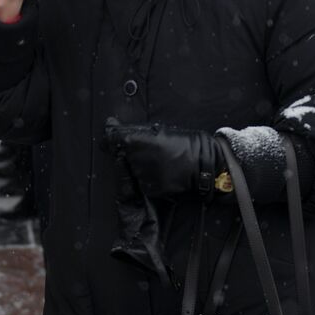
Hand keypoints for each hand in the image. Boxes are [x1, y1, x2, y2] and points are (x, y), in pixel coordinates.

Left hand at [104, 120, 221, 199]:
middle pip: (122, 156)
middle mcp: (136, 159)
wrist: (203, 165)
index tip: (110, 136)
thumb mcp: (160, 131)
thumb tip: (113, 126)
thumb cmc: (185, 143)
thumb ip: (137, 132)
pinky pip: (142, 183)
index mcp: (136, 142)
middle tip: (146, 150)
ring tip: (156, 162)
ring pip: (131, 171)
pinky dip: (147, 178)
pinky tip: (161, 172)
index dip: (110, 138)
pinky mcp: (149, 188)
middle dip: (128, 153)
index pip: (113, 139)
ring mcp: (142, 176)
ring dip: (138, 166)